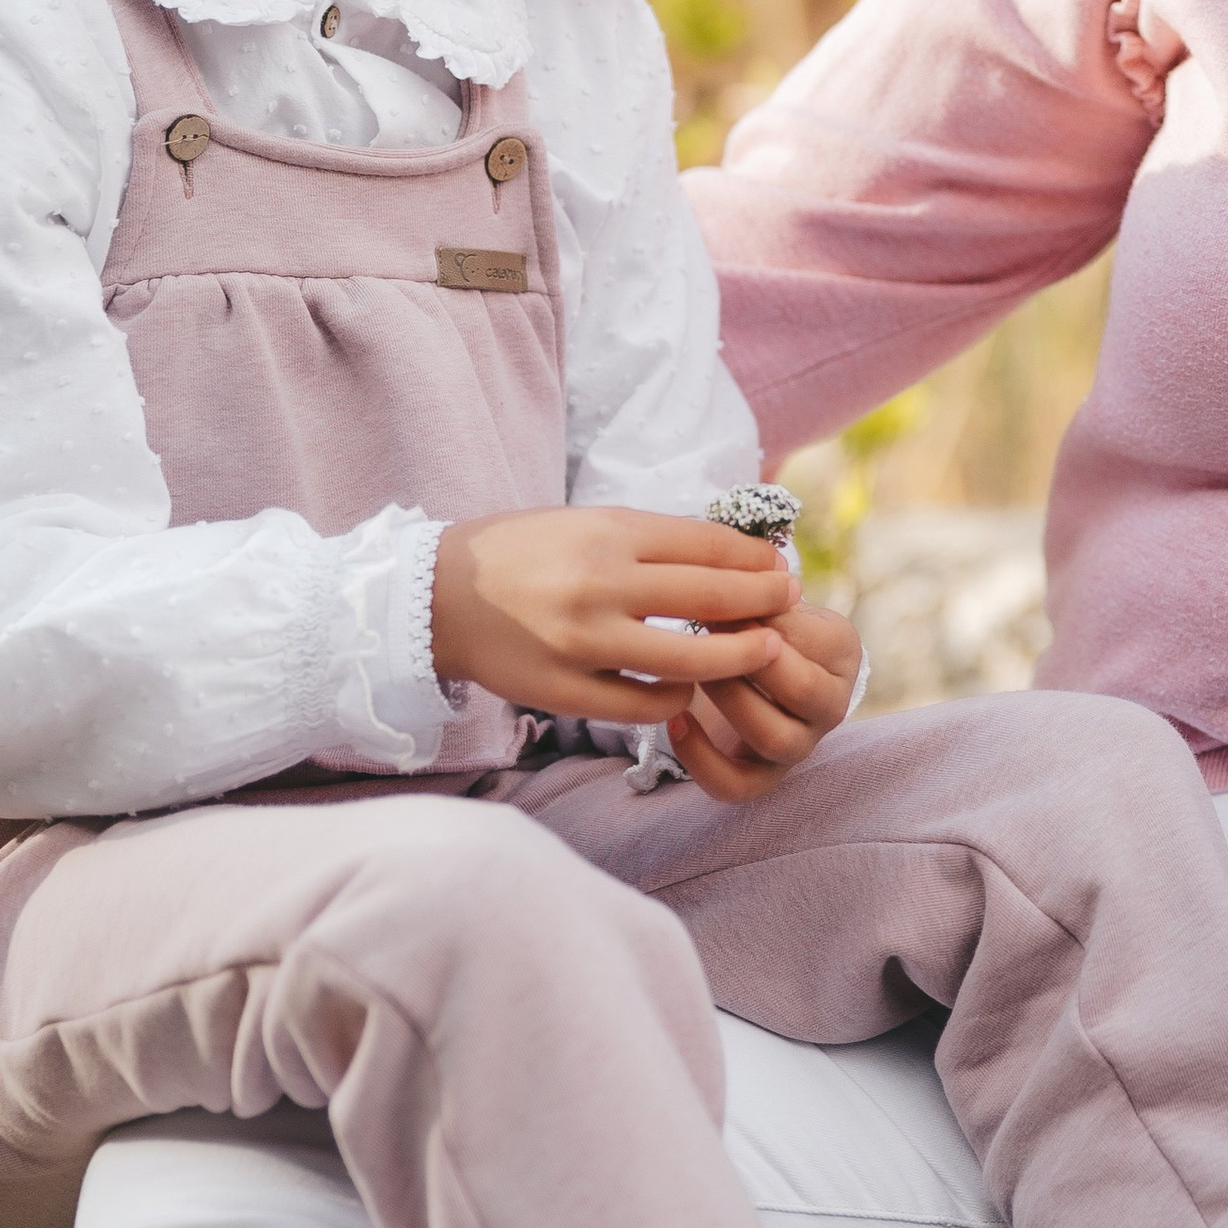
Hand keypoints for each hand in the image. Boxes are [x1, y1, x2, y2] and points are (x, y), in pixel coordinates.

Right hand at [432, 508, 797, 723]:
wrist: (436, 598)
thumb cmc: (521, 553)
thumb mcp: (584, 522)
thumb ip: (650, 539)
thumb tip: (730, 553)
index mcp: (607, 533)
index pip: (706, 545)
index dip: (753, 559)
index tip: (780, 566)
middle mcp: (600, 585)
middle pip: (709, 598)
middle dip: (763, 602)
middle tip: (791, 600)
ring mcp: (583, 642)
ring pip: (688, 661)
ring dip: (738, 657)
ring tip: (764, 651)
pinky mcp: (565, 690)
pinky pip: (643, 704)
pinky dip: (677, 699)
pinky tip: (689, 691)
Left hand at [664, 599, 863, 803]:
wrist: (751, 667)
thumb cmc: (756, 622)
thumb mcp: (764, 602)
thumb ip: (756, 594)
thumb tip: (730, 584)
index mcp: (841, 652)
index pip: (813, 639)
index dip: (764, 620)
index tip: (722, 596)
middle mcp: (831, 703)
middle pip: (802, 690)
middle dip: (748, 659)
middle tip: (707, 630)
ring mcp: (800, 744)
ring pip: (774, 737)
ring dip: (730, 699)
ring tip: (693, 671)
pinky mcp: (764, 777)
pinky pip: (738, 785)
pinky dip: (702, 758)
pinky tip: (675, 720)